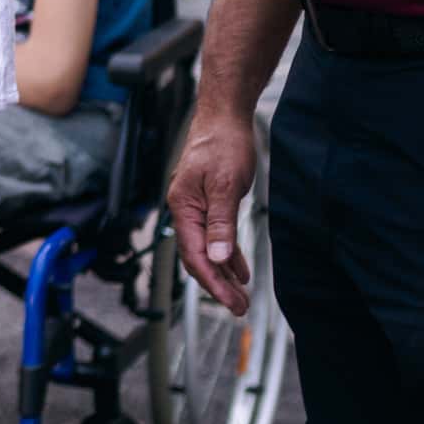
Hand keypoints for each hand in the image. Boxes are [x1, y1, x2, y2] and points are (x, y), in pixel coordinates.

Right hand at [165, 111, 258, 315]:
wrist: (224, 116)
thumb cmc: (221, 144)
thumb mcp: (224, 185)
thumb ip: (221, 224)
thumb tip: (219, 259)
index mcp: (183, 208)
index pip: (195, 255)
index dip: (213, 282)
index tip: (231, 301)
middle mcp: (185, 210)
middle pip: (198, 257)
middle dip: (217, 284)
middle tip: (239, 307)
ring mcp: (196, 207)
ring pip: (207, 249)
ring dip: (223, 273)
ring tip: (239, 295)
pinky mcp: (209, 202)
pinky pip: (215, 236)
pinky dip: (227, 255)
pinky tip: (238, 268)